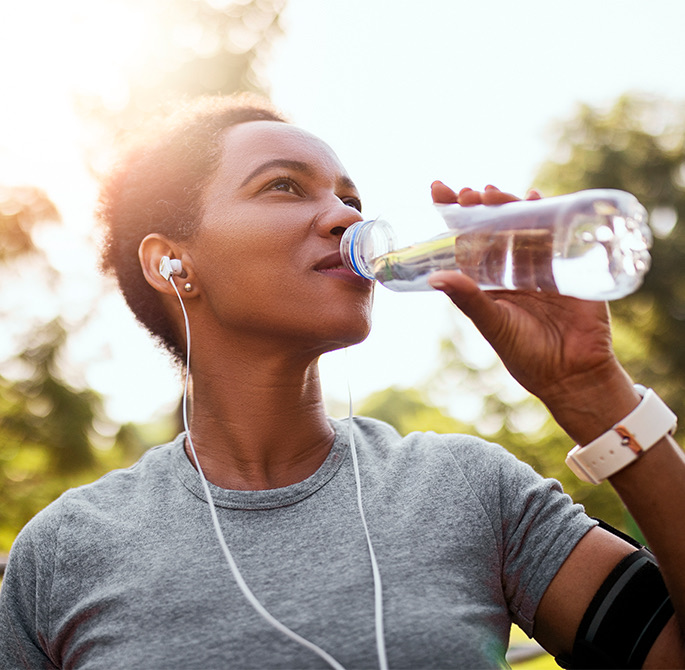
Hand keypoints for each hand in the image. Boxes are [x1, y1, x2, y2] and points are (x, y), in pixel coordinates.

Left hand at [428, 181, 638, 443]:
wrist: (573, 373)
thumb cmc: (527, 353)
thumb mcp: (493, 323)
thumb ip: (468, 300)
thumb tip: (434, 277)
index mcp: (490, 282)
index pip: (467, 241)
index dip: (453, 216)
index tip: (437, 190)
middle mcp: (512, 269)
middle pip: (494, 227)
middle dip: (479, 206)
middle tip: (467, 193)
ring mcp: (541, 264)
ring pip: (522, 224)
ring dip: (507, 204)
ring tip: (491, 192)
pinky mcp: (569, 265)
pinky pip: (557, 232)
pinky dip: (548, 211)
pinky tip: (534, 195)